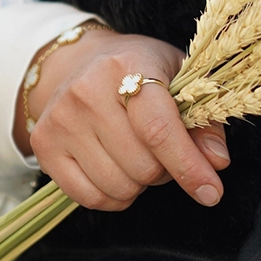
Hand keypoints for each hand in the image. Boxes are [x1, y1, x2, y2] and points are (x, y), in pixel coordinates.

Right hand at [15, 27, 228, 210]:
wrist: (80, 62)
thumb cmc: (140, 70)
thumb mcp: (180, 78)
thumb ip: (204, 120)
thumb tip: (216, 162)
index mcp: (128, 66)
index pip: (159, 129)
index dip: (189, 166)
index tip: (212, 192)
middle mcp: (87, 91)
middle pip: (142, 165)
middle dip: (166, 171)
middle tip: (163, 151)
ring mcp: (61, 119)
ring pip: (118, 186)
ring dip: (140, 184)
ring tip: (138, 156)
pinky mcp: (44, 145)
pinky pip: (90, 198)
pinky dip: (115, 197)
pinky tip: (118, 172)